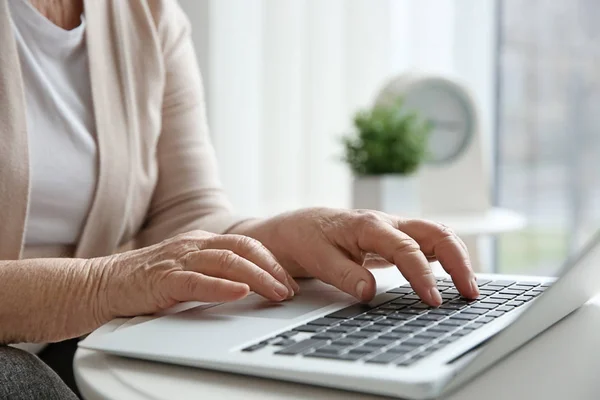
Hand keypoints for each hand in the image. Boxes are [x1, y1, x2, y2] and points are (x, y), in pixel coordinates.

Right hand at [96, 231, 297, 319]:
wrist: (102, 284)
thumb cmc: (147, 280)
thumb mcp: (187, 269)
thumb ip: (214, 271)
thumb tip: (250, 285)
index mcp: (202, 241)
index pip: (247, 245)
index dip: (272, 261)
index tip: (289, 281)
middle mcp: (194, 244)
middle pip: (244, 249)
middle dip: (272, 269)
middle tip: (291, 289)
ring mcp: (179, 259)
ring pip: (228, 262)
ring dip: (257, 278)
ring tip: (276, 293)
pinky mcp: (163, 279)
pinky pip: (198, 281)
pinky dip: (222, 287)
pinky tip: (239, 293)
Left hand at [232, 208, 478, 305]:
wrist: (296, 227)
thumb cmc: (305, 238)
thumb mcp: (317, 258)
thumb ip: (344, 274)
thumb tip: (369, 292)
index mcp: (369, 225)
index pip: (405, 249)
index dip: (422, 275)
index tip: (433, 300)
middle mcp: (387, 223)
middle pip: (436, 233)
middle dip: (459, 261)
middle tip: (470, 293)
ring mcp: (394, 229)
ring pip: (437, 235)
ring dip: (456, 258)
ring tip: (468, 289)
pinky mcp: (394, 238)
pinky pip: (427, 244)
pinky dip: (444, 258)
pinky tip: (450, 277)